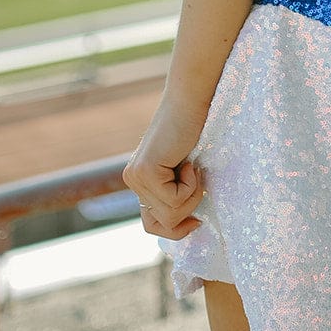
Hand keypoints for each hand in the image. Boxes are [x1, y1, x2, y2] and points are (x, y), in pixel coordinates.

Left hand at [123, 97, 208, 239]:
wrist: (191, 101)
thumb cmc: (195, 130)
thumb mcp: (183, 169)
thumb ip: (175, 191)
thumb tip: (184, 227)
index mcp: (140, 182)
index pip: (151, 225)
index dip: (175, 229)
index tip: (196, 221)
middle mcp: (132, 181)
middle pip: (163, 224)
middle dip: (188, 209)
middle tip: (197, 182)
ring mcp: (136, 178)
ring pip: (170, 215)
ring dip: (192, 194)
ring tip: (193, 168)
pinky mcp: (146, 172)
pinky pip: (174, 199)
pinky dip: (191, 184)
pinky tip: (189, 162)